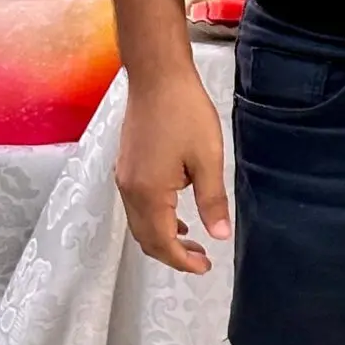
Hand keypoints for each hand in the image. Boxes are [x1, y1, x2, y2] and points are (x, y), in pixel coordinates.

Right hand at [114, 69, 230, 273]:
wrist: (157, 77)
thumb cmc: (185, 112)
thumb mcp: (207, 158)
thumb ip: (212, 200)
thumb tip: (220, 235)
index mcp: (149, 193)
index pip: (163, 242)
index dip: (183, 260)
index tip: (205, 268)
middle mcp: (130, 190)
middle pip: (146, 238)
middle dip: (172, 254)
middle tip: (201, 259)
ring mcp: (124, 177)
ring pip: (139, 223)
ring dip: (163, 236)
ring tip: (192, 239)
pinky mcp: (126, 165)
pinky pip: (137, 205)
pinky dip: (155, 218)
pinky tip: (176, 212)